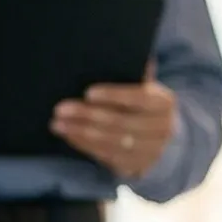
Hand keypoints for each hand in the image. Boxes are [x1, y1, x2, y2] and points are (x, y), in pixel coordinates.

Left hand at [53, 62, 177, 179]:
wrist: (161, 137)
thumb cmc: (144, 104)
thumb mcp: (146, 87)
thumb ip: (137, 74)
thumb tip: (125, 54)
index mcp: (164, 103)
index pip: (139, 98)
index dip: (113, 95)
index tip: (88, 93)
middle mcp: (162, 129)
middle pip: (120, 122)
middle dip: (87, 116)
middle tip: (61, 109)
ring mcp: (150, 151)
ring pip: (111, 141)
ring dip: (80, 132)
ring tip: (57, 123)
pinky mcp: (135, 167)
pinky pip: (106, 156)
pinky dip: (85, 145)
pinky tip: (69, 135)